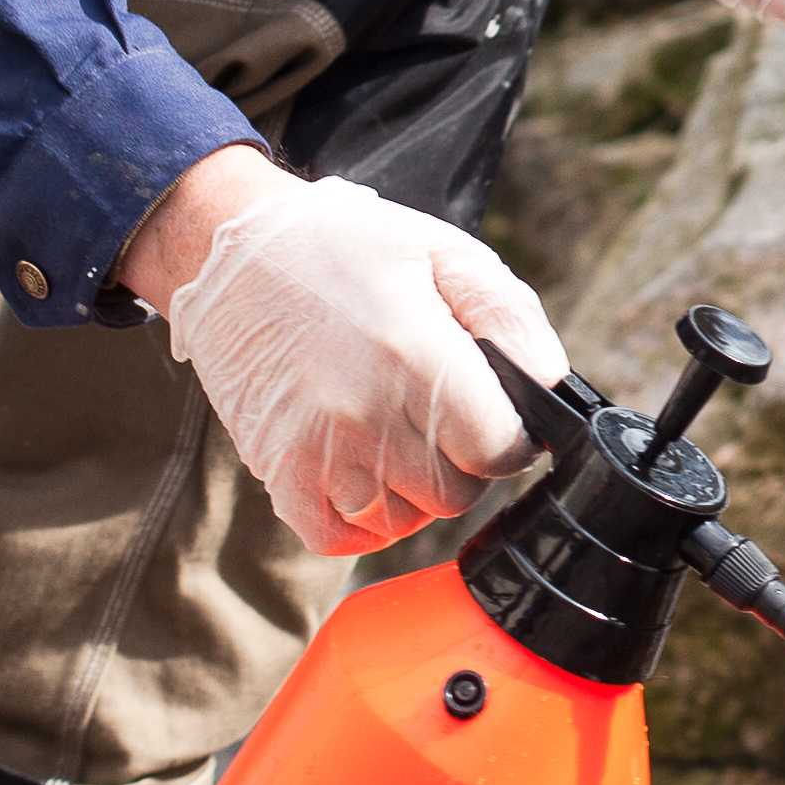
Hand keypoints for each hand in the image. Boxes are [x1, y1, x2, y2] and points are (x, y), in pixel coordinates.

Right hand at [144, 158, 569, 552]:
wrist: (231, 250)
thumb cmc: (345, 248)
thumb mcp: (445, 252)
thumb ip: (510, 318)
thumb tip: (553, 383)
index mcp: (417, 357)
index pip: (500, 451)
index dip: (508, 435)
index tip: (491, 411)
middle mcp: (367, 414)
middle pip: (454, 493)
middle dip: (460, 459)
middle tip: (436, 411)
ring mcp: (318, 451)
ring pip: (401, 519)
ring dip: (410, 488)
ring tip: (392, 429)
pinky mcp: (278, 471)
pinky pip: (337, 535)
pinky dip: (358, 517)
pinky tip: (361, 470)